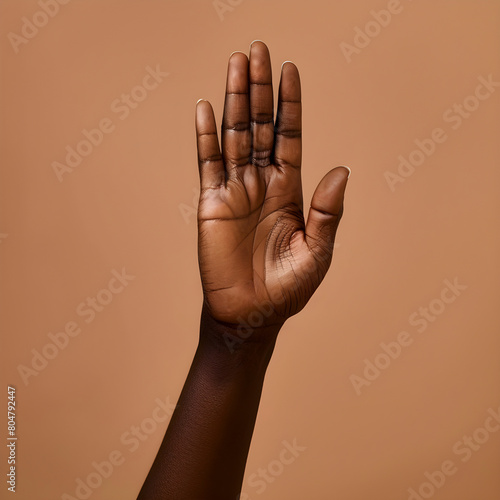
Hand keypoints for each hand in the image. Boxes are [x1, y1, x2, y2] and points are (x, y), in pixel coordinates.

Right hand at [195, 41, 348, 333]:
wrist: (250, 315)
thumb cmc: (286, 290)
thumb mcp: (316, 252)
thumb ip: (328, 212)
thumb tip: (343, 170)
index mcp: (290, 191)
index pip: (290, 137)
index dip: (290, 104)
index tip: (290, 69)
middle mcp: (262, 184)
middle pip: (261, 127)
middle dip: (261, 89)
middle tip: (259, 49)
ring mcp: (235, 191)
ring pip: (235, 136)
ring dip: (236, 100)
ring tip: (237, 63)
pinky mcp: (211, 204)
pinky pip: (208, 164)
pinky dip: (206, 137)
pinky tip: (207, 108)